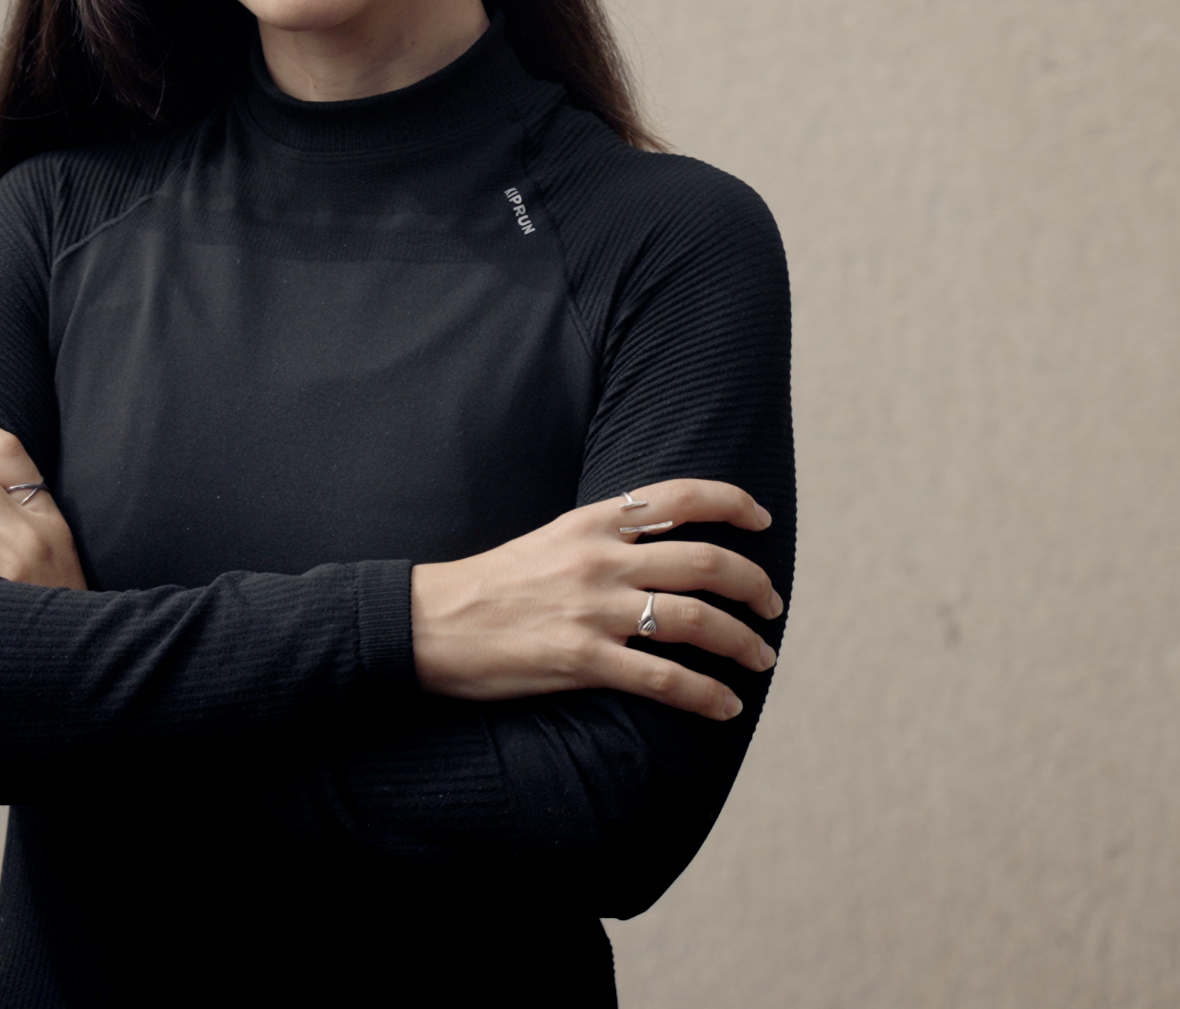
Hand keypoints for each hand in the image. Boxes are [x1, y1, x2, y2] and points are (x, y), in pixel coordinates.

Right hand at [411, 478, 781, 719]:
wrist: (429, 623)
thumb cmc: (489, 584)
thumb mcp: (550, 539)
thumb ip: (603, 537)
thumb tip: (662, 546)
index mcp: (591, 521)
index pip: (680, 495)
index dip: (734, 503)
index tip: (762, 521)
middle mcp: (599, 558)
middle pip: (706, 561)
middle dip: (754, 585)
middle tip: (772, 606)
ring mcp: (593, 609)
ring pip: (696, 621)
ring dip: (743, 642)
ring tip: (761, 658)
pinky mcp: (582, 660)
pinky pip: (664, 680)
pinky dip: (706, 695)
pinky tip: (725, 706)